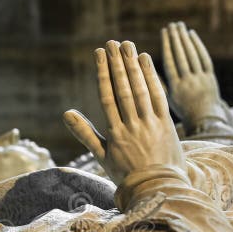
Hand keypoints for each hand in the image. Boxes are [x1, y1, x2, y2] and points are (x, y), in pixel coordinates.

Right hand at [63, 40, 184, 185]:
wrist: (157, 189)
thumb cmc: (127, 174)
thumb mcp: (102, 155)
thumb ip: (85, 133)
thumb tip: (66, 113)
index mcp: (115, 133)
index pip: (107, 96)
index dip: (103, 73)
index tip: (100, 54)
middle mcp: (132, 126)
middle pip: (123, 88)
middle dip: (118, 63)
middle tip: (113, 42)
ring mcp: (150, 124)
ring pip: (140, 90)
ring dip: (134, 65)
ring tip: (128, 45)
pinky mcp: (166, 124)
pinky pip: (158, 96)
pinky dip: (152, 77)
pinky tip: (147, 60)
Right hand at [162, 22, 225, 132]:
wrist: (203, 121)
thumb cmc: (180, 110)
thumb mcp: (165, 102)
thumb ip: (156, 85)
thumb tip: (142, 68)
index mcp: (176, 89)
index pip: (170, 63)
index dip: (166, 46)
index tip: (163, 32)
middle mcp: (189, 83)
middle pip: (182, 56)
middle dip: (176, 39)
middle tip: (171, 25)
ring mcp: (201, 79)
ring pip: (193, 55)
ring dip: (185, 39)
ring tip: (179, 26)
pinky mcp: (210, 77)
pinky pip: (204, 58)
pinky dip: (198, 45)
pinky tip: (191, 34)